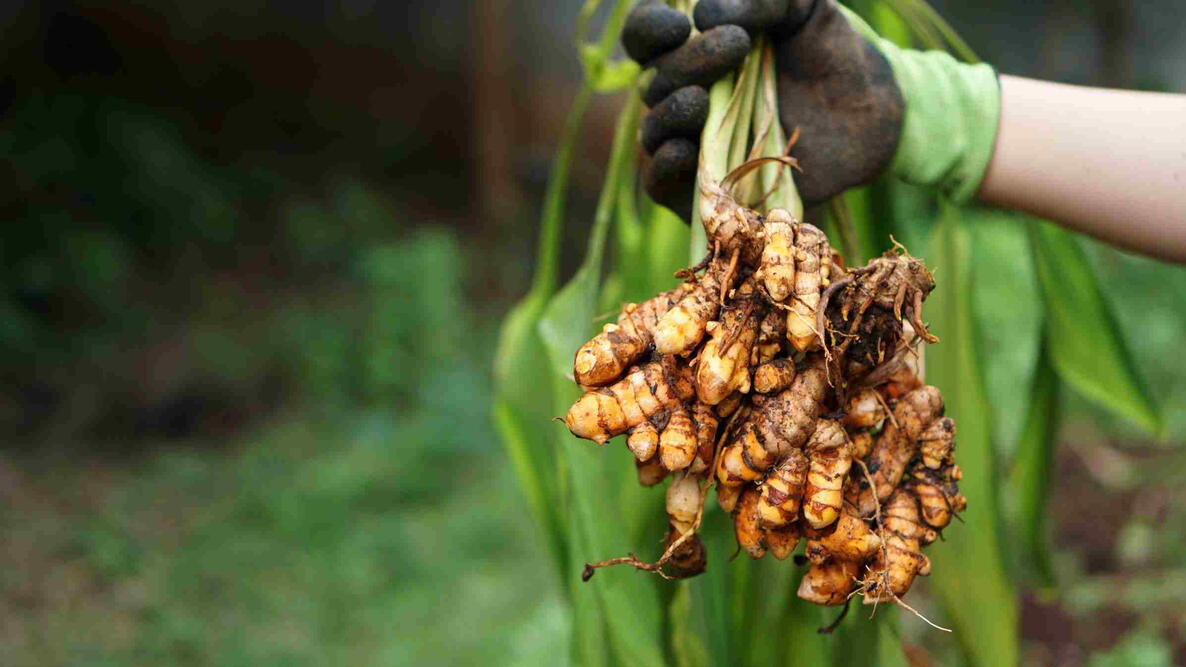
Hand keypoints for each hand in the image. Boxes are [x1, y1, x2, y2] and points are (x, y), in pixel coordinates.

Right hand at [623, 0, 904, 218]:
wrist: (871, 117)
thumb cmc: (831, 55)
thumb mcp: (805, 11)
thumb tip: (704, 10)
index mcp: (693, 49)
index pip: (645, 36)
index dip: (650, 28)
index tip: (683, 25)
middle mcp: (683, 95)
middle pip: (654, 80)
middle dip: (687, 63)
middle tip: (736, 46)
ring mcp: (691, 144)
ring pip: (653, 131)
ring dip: (670, 114)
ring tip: (701, 102)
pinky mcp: (703, 189)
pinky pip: (660, 183)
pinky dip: (665, 167)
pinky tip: (685, 150)